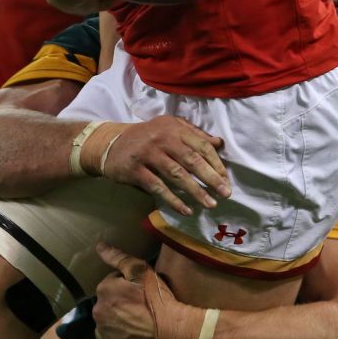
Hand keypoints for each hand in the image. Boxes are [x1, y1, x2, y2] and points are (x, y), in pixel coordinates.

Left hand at [92, 244, 170, 338]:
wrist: (170, 331)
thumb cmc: (156, 297)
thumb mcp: (141, 270)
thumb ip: (118, 258)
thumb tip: (99, 245)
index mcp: (104, 288)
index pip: (112, 281)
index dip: (126, 285)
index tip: (140, 290)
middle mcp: (97, 309)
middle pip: (108, 300)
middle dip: (119, 300)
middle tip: (139, 304)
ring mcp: (102, 329)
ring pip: (107, 317)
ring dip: (117, 315)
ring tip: (137, 318)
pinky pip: (109, 334)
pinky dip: (116, 332)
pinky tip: (131, 331)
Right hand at [103, 115, 230, 214]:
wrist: (111, 143)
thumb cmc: (147, 137)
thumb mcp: (169, 128)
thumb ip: (193, 134)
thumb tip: (219, 143)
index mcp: (174, 128)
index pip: (200, 145)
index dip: (215, 162)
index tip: (226, 178)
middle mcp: (162, 139)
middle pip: (191, 160)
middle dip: (211, 178)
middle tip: (226, 193)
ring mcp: (148, 154)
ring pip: (176, 175)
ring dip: (196, 191)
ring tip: (210, 204)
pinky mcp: (135, 170)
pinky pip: (158, 187)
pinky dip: (173, 200)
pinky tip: (186, 210)